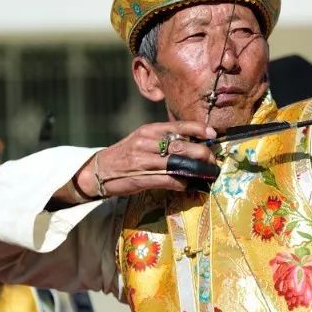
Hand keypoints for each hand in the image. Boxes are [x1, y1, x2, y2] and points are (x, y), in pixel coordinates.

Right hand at [71, 121, 217, 197]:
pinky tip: (187, 184)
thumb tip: (192, 142)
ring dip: (195, 169)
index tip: (212, 134)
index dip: (198, 129)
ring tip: (207, 173)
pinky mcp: (141, 178)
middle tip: (212, 159)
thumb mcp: (143, 139)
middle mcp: (147, 142)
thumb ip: (163, 139)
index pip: (178, 126)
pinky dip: (181, 183)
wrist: (98, 170)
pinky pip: (168, 180)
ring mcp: (143, 161)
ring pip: (177, 163)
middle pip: (181, 146)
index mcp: (149, 130)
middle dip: (201, 153)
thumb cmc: (125, 154)